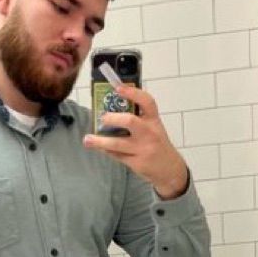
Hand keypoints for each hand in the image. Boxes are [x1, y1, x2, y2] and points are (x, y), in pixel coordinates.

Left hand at [84, 84, 187, 198]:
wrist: (169, 168)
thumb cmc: (156, 143)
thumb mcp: (153, 128)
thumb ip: (137, 119)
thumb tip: (110, 109)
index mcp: (153, 120)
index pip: (146, 102)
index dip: (132, 93)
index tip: (117, 88)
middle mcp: (149, 133)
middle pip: (129, 121)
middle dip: (112, 118)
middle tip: (102, 118)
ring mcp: (143, 148)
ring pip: (117, 143)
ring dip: (100, 141)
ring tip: (87, 140)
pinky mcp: (137, 162)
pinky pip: (117, 155)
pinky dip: (107, 151)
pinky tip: (100, 148)